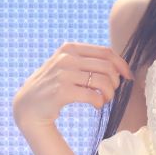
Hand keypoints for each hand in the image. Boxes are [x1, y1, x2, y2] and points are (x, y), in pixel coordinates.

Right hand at [12, 41, 134, 130]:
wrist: (28, 106)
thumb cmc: (52, 85)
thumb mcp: (66, 65)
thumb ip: (86, 60)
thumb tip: (118, 64)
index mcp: (70, 48)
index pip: (106, 52)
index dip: (121, 64)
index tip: (127, 76)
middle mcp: (66, 58)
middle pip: (107, 66)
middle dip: (116, 81)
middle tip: (112, 92)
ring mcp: (63, 74)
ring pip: (103, 81)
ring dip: (109, 94)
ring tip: (105, 100)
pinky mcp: (62, 91)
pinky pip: (93, 95)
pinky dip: (100, 102)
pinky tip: (96, 105)